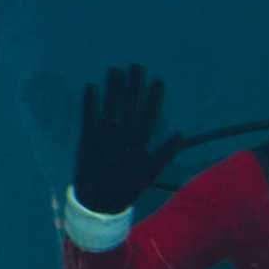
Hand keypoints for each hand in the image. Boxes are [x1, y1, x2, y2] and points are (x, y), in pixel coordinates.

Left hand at [74, 65, 182, 212]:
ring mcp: (104, 135)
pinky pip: (88, 116)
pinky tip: (90, 86)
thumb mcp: (152, 171)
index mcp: (139, 141)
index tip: (158, 80)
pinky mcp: (87, 138)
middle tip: (136, 66)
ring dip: (112, 87)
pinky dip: (89, 101)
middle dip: (134, 84)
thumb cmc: (129, 185)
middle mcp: (122, 134)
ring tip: (115, 70)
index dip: (153, 96)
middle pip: (129, 104)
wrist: (100, 202)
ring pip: (110, 106)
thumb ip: (167, 151)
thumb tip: (181, 134)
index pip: (148, 113)